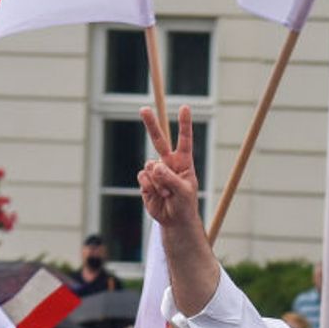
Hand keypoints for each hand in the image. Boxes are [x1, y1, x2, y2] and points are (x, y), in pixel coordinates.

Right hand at [138, 106, 202, 232]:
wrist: (174, 219)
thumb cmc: (185, 204)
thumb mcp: (183, 192)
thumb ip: (170, 178)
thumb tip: (154, 167)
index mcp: (184, 162)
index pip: (184, 140)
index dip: (184, 124)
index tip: (185, 107)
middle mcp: (168, 162)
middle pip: (159, 140)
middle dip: (151, 124)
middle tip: (143, 109)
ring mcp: (156, 171)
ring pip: (150, 166)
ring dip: (158, 182)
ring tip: (167, 194)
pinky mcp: (146, 180)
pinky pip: (143, 177)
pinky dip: (149, 187)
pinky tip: (157, 195)